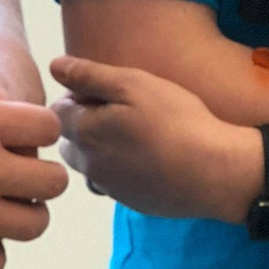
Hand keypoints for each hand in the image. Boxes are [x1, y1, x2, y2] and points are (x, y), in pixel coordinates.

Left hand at [51, 55, 253, 222]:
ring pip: (91, 164)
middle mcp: (89, 167)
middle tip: (122, 108)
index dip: (78, 95)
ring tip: (137, 133)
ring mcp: (111, 189)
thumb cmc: (173, 119)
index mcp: (84, 134)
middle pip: (69, 140)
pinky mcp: (133, 202)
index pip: (56, 112)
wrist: (214, 172)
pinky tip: (152, 156)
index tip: (108, 90)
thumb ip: (89, 75)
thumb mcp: (132, 84)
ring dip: (102, 148)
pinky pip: (115, 182)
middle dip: (85, 123)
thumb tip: (54, 65)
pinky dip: (123, 167)